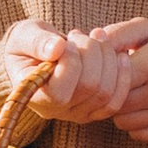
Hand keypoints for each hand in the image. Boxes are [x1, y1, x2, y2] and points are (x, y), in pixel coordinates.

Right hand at [0, 20, 139, 122]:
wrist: (39, 54)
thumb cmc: (28, 43)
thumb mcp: (25, 35)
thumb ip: (37, 42)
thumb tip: (57, 49)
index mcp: (33, 96)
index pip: (59, 92)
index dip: (70, 62)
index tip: (67, 41)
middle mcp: (55, 112)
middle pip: (89, 88)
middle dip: (91, 52)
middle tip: (80, 34)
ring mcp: (77, 114)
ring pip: (106, 93)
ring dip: (107, 58)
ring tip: (96, 37)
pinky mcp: (95, 110)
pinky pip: (116, 100)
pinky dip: (123, 74)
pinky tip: (120, 54)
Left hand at [82, 19, 147, 144]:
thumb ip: (118, 33)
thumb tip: (90, 40)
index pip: (111, 78)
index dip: (108, 75)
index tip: (115, 69)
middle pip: (116, 102)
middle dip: (114, 94)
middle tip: (124, 83)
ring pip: (123, 122)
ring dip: (123, 111)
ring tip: (137, 95)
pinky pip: (138, 134)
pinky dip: (137, 124)